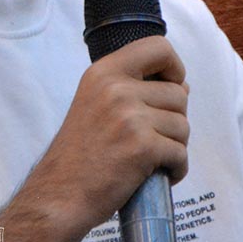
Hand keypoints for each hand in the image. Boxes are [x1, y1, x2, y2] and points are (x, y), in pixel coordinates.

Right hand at [23, 35, 189, 238]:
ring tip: (151, 159)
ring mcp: (130, 117)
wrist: (59, 195)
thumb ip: (133, 89)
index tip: (168, 88)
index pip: (158, 47)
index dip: (174, 67)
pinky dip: (176, 169)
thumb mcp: (96, 104)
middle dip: (174, 121)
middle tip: (151, 140)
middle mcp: (116, 88)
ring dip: (174, 147)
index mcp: (104, 72)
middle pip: (179, 94)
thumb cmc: (80, 155)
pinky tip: (158, 175)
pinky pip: (180, 153)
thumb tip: (183, 86)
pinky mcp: (142, 146)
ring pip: (183, 126)